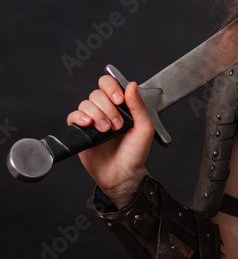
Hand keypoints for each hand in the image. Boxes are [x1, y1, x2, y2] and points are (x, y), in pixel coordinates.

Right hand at [66, 75, 155, 204]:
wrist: (123, 174)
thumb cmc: (135, 152)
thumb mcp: (144, 128)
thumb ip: (139, 106)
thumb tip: (131, 84)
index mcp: (121, 105)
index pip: (110, 84)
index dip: (112, 88)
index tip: (119, 100)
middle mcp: (105, 110)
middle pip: (96, 93)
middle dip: (107, 108)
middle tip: (117, 125)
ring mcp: (92, 120)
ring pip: (86, 104)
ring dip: (97, 115)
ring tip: (106, 131)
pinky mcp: (80, 132)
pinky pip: (73, 116)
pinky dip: (79, 117)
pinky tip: (88, 125)